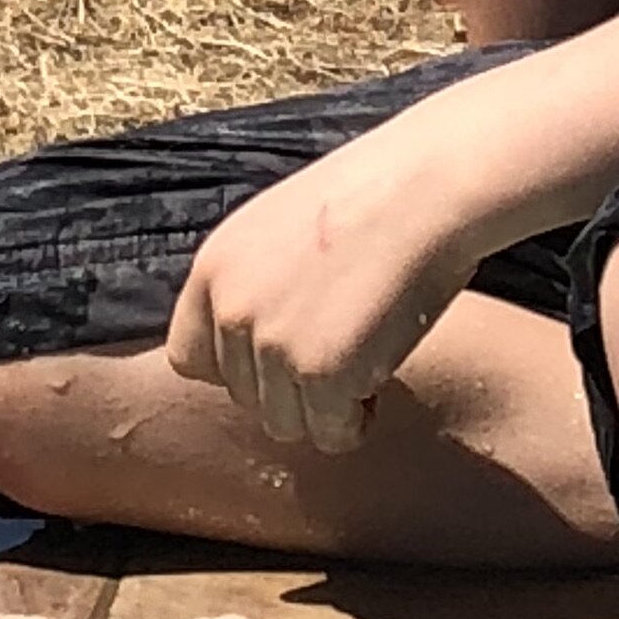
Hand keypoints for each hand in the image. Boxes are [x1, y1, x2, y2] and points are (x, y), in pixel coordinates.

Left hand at [164, 122, 490, 456]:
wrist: (428, 185)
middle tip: (343, 339)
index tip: (286, 345)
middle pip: (244, 397)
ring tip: (364, 350)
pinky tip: (383, 366)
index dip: (239, 364)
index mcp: (213, 267)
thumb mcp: (278, 229)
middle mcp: (231, 308)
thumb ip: (251, 285)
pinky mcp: (322, 374)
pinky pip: (333, 434)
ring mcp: (273, 344)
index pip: (190, 359)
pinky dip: (361, 416)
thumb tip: (252, 349)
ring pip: (285, 424)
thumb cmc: (371, 195)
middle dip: (291, 385)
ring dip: (325, 405)